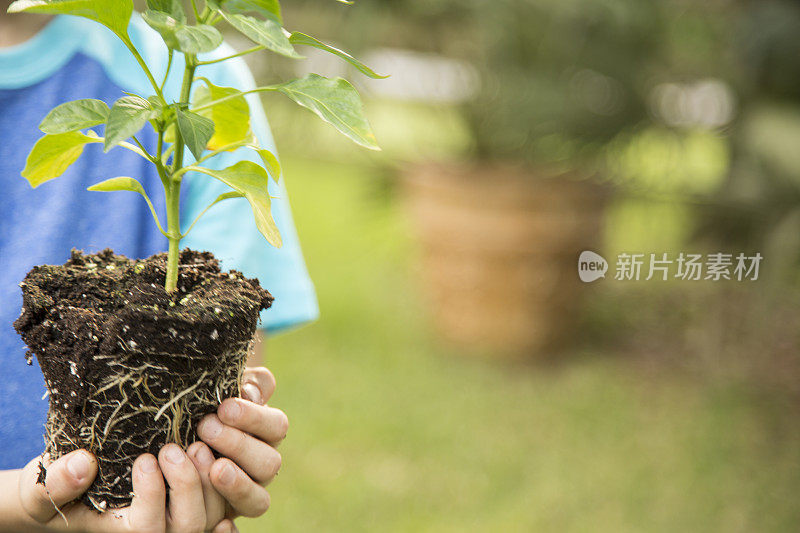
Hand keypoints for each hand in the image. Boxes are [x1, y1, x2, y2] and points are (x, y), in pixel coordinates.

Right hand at [4, 447, 238, 532]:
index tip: (145, 459)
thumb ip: (55, 483)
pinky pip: (226, 503)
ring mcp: (180, 518)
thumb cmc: (58, 488)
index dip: (152, 496)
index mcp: (122, 531)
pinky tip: (225, 459)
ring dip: (211, 479)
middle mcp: (157, 530)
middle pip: (188, 524)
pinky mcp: (197, 499)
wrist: (73, 486)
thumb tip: (81, 465)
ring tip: (198, 444)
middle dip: (186, 484)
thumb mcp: (42, 488)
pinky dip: (231, 485)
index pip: (147, 528)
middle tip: (173, 448)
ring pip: (213, 513)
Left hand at [194, 367, 287, 520]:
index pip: (276, 425)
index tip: (224, 407)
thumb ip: (246, 382)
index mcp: (265, 432)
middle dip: (239, 444)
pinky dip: (232, 521)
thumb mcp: (222, 385)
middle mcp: (261, 464)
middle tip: (205, 428)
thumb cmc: (201, 403)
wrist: (173, 432)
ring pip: (259, 499)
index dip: (254, 418)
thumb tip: (250, 392)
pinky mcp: (226, 513)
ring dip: (238, 482)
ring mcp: (245, 491)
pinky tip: (218, 510)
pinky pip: (240, 522)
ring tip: (213, 467)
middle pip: (270, 462)